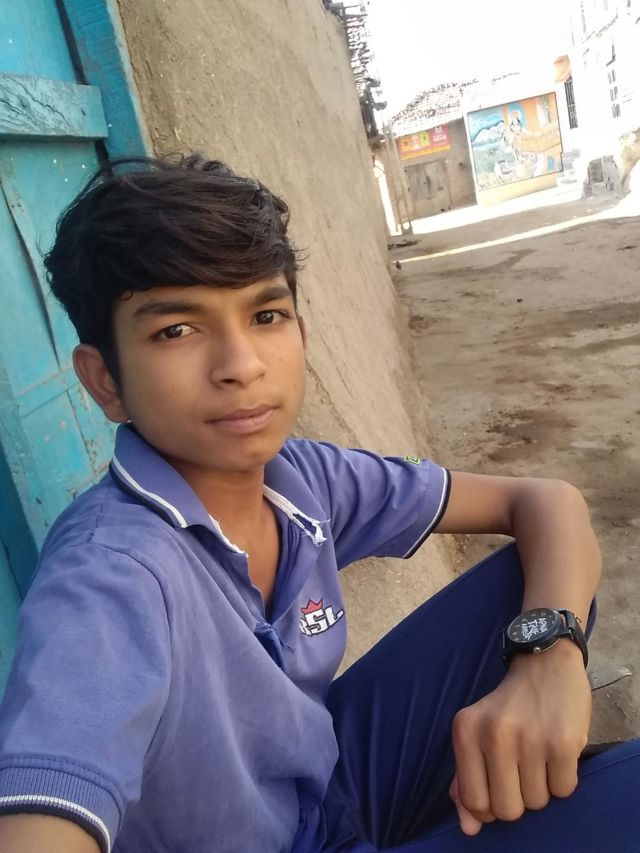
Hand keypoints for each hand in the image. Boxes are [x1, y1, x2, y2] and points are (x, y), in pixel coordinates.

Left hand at [449, 640, 590, 834]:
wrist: (544, 663)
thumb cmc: (508, 706)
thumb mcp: (476, 732)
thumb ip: (466, 779)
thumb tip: (468, 827)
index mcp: (466, 730)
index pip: (474, 801)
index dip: (490, 805)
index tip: (499, 784)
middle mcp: (494, 733)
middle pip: (507, 810)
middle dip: (517, 799)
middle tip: (521, 770)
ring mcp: (530, 737)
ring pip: (537, 803)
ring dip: (541, 787)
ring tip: (539, 754)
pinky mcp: (563, 741)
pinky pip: (564, 790)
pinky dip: (562, 778)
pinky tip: (556, 751)